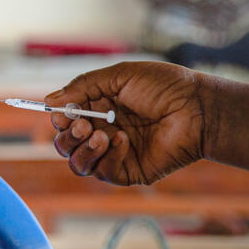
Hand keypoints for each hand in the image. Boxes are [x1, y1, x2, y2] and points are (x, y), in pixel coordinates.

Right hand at [46, 61, 206, 185]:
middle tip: (83, 126)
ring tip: (101, 136)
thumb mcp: (119, 76)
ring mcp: (114, 154)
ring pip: (78, 164)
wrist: (199, 109)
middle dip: (68, 136)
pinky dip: (108, 157)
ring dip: (82, 151)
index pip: (64, 121)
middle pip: (65, 144)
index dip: (60, 119)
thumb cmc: (165, 87)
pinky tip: (124, 141)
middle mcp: (102, 132)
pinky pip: (103, 172)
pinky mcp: (128, 171)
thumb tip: (49, 101)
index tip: (66, 113)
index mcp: (98, 109)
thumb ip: (82, 86)